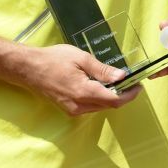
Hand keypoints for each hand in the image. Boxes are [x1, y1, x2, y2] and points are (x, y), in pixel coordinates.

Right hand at [20, 44, 141, 115]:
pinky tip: (102, 85)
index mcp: (84, 92)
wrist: (28, 68)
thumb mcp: (81, 58)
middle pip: (109, 105)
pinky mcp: (69, 109)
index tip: (139, 85)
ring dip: (112, 96)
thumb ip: (102, 70)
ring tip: (118, 80)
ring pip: (100, 106)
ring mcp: (73, 109)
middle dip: (123, 94)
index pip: (115, 100)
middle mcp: (79, 106)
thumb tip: (122, 77)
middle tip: (131, 80)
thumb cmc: (53, 59)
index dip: (130, 94)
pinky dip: (100, 97)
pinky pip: (91, 106)